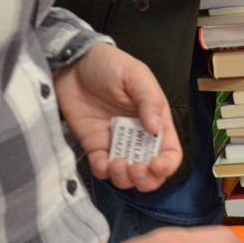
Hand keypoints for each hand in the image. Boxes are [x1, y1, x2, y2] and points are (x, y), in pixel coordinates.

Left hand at [54, 43, 180, 190]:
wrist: (73, 63)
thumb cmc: (109, 64)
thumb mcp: (135, 75)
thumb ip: (149, 100)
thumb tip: (155, 129)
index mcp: (156, 121)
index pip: (170, 153)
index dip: (167, 165)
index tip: (155, 165)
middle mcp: (138, 137)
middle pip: (151, 173)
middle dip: (146, 179)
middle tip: (135, 169)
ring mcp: (116, 143)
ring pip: (127, 177)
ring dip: (124, 178)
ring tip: (116, 163)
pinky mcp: (94, 146)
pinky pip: (102, 169)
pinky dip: (104, 172)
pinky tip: (102, 162)